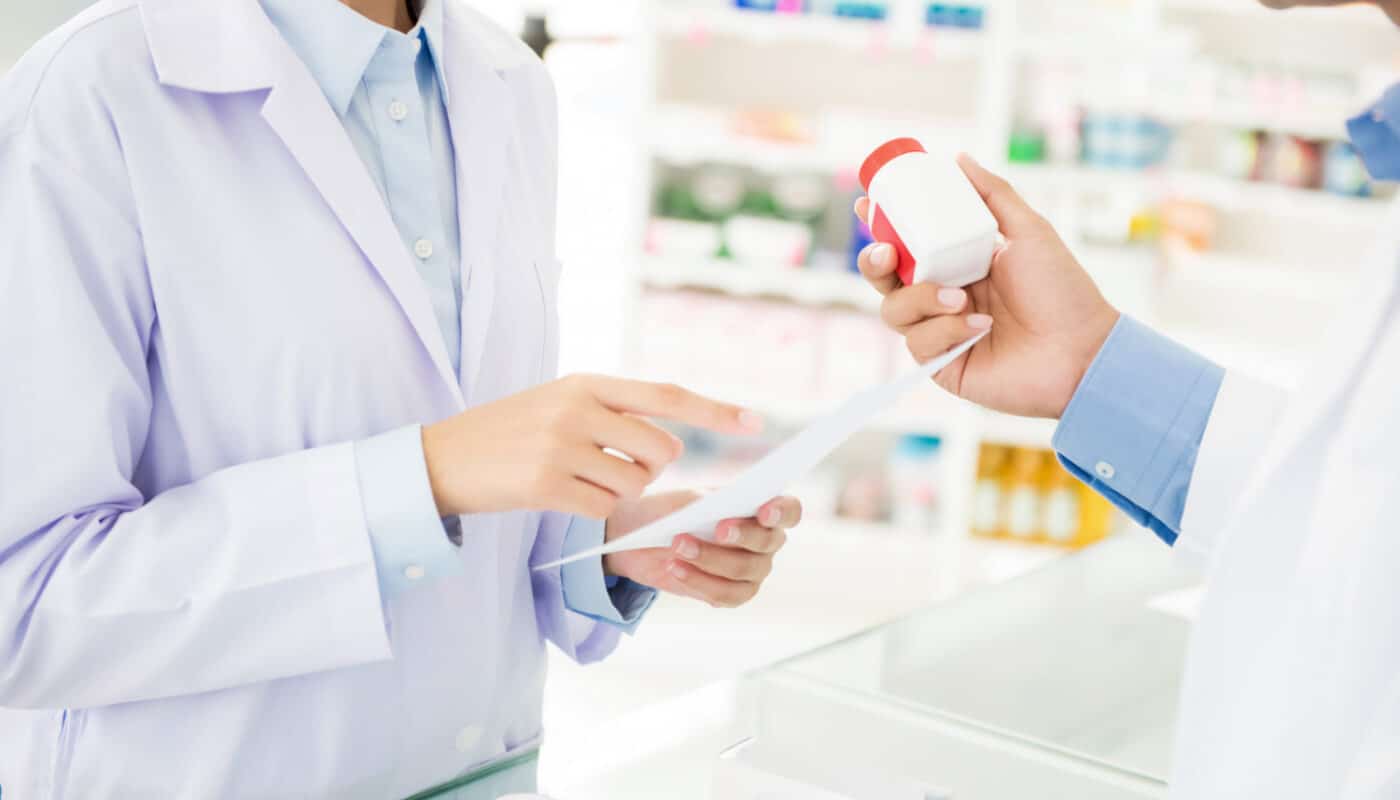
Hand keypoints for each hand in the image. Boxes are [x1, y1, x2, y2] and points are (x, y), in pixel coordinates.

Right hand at [422, 376, 763, 517]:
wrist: (441, 458)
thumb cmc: (506, 433)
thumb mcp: (557, 403)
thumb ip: (608, 412)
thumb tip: (669, 443)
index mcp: (587, 383)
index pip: (666, 394)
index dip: (715, 409)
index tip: (757, 421)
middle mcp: (579, 409)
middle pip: (660, 449)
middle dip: (649, 469)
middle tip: (611, 469)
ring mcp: (562, 446)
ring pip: (634, 485)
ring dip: (615, 494)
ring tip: (573, 481)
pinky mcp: (546, 485)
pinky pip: (602, 509)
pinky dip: (590, 511)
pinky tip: (558, 497)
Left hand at [603, 491, 801, 607]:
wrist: (646, 538)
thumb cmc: (673, 510)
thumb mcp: (685, 500)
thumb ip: (707, 504)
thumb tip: (718, 514)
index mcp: (762, 508)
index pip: (789, 511)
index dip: (781, 512)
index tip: (763, 513)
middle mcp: (765, 541)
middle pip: (768, 541)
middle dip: (742, 535)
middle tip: (717, 529)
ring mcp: (753, 569)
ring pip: (744, 569)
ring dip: (711, 558)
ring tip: (677, 546)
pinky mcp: (733, 593)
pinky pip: (725, 594)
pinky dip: (699, 581)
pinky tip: (675, 568)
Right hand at [856, 155, 1119, 418]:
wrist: (1080, 350)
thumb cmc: (1062, 292)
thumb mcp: (1028, 231)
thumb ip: (991, 194)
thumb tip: (958, 159)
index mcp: (957, 262)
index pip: (907, 241)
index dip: (881, 224)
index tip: (867, 204)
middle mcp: (942, 296)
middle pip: (884, 277)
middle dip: (873, 261)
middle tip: (886, 251)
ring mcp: (939, 331)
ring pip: (894, 309)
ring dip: (921, 298)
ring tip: (960, 298)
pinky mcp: (941, 364)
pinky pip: (917, 342)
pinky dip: (944, 330)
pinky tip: (979, 328)